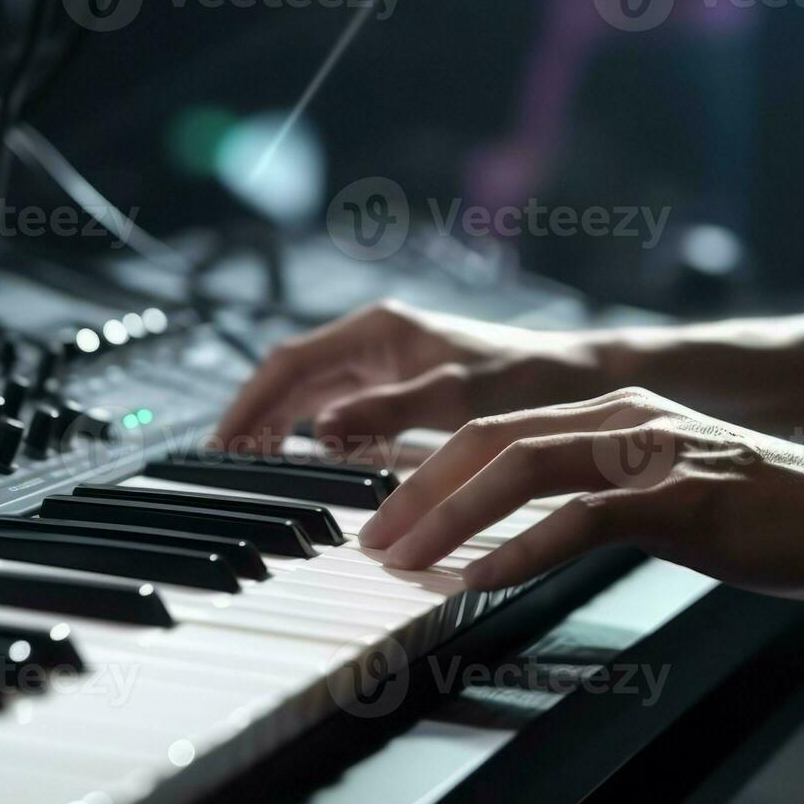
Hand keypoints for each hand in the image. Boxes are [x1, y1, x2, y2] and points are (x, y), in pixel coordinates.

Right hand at [213, 300, 608, 453]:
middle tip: (223, 469)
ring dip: (282, 431)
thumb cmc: (528, 377)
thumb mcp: (457, 395)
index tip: (220, 446)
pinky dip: (320, 441)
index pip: (290, 364)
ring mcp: (389, 367)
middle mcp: (376, 344)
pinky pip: (346, 416)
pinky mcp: (406, 394)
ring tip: (250, 472)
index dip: (250, 405)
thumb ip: (388, 411)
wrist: (583, 378)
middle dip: (256, 420)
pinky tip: (310, 468)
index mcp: (378, 330)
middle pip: (294, 382)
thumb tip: (321, 431)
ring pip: (316, 399)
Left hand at [360, 388, 803, 598]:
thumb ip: (603, 496)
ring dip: (449, 516)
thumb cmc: (769, 514)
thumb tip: (533, 533)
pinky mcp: (683, 499)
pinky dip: (521, 550)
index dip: (428, 471)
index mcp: (614, 414)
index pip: (495, 430)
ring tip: (402, 561)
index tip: (384, 516)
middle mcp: (624, 418)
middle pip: (489, 439)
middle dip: (416, 490)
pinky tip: (480, 581)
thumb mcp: (670, 491)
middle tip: (370, 541)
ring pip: (523, 468)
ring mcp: (654, 453)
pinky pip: (582, 519)